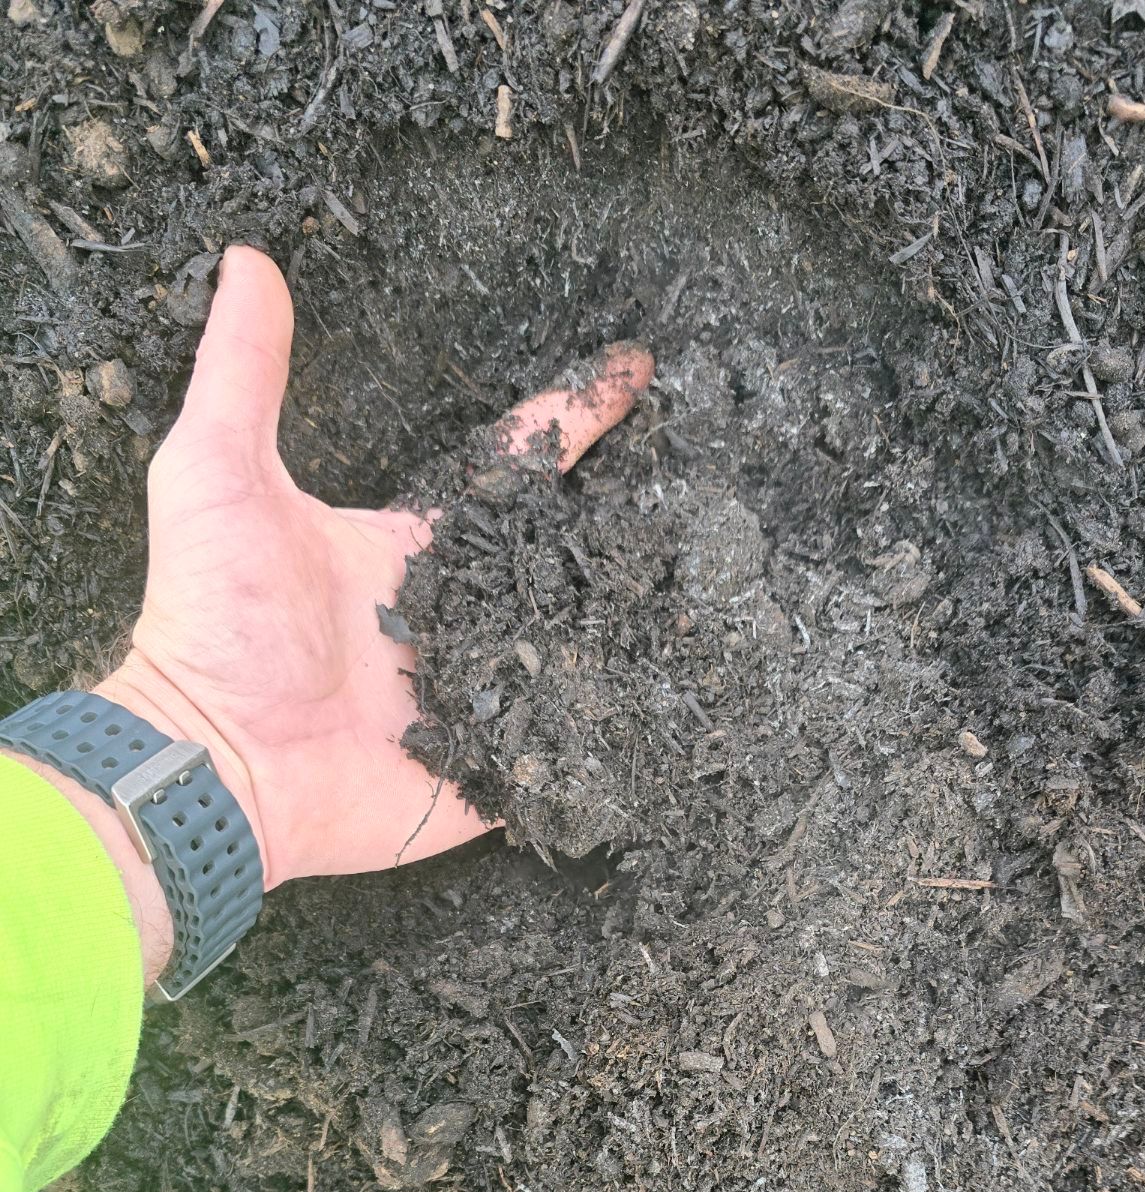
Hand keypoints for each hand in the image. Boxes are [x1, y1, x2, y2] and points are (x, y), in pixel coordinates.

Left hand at [99, 245, 651, 897]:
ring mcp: (481, 697)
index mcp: (416, 548)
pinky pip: (567, 750)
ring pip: (579, 651)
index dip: (572, 417)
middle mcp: (459, 615)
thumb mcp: (218, 476)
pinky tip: (684, 700)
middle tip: (708, 483)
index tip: (636, 370)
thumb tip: (245, 258)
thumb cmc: (214, 622)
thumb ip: (243, 374)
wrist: (219, 764)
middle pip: (563, 559)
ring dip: (638, 623)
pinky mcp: (492, 772)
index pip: (512, 469)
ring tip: (721, 581)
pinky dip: (616, 732)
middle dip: (629, 522)